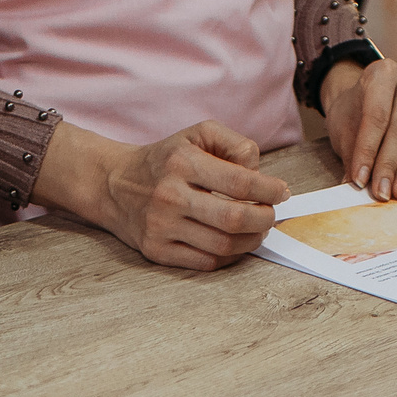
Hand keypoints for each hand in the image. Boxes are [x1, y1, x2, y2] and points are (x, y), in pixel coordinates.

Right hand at [39, 120, 290, 270]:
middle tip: (270, 214)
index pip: (240, 181)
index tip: (281, 192)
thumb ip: (234, 144)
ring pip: (223, 245)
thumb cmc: (166, 160)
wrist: (114, 184)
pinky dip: (229, 255)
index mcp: (182, 162)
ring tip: (257, 230)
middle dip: (264, 219)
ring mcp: (161, 226)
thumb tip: (259, 173)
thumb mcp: (198, 134)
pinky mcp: (156, 250)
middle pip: (234, 218)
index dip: (269, 190)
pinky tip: (234, 243)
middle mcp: (169, 195)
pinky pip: (206, 262)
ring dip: (251, 240)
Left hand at [320, 59, 396, 199]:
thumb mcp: (344, 129)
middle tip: (383, 192)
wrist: (370, 97)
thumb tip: (354, 184)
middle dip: (390, 165)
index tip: (361, 180)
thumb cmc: (355, 112)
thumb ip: (351, 154)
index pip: (376, 117)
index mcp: (381, 73)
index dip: (367, 151)